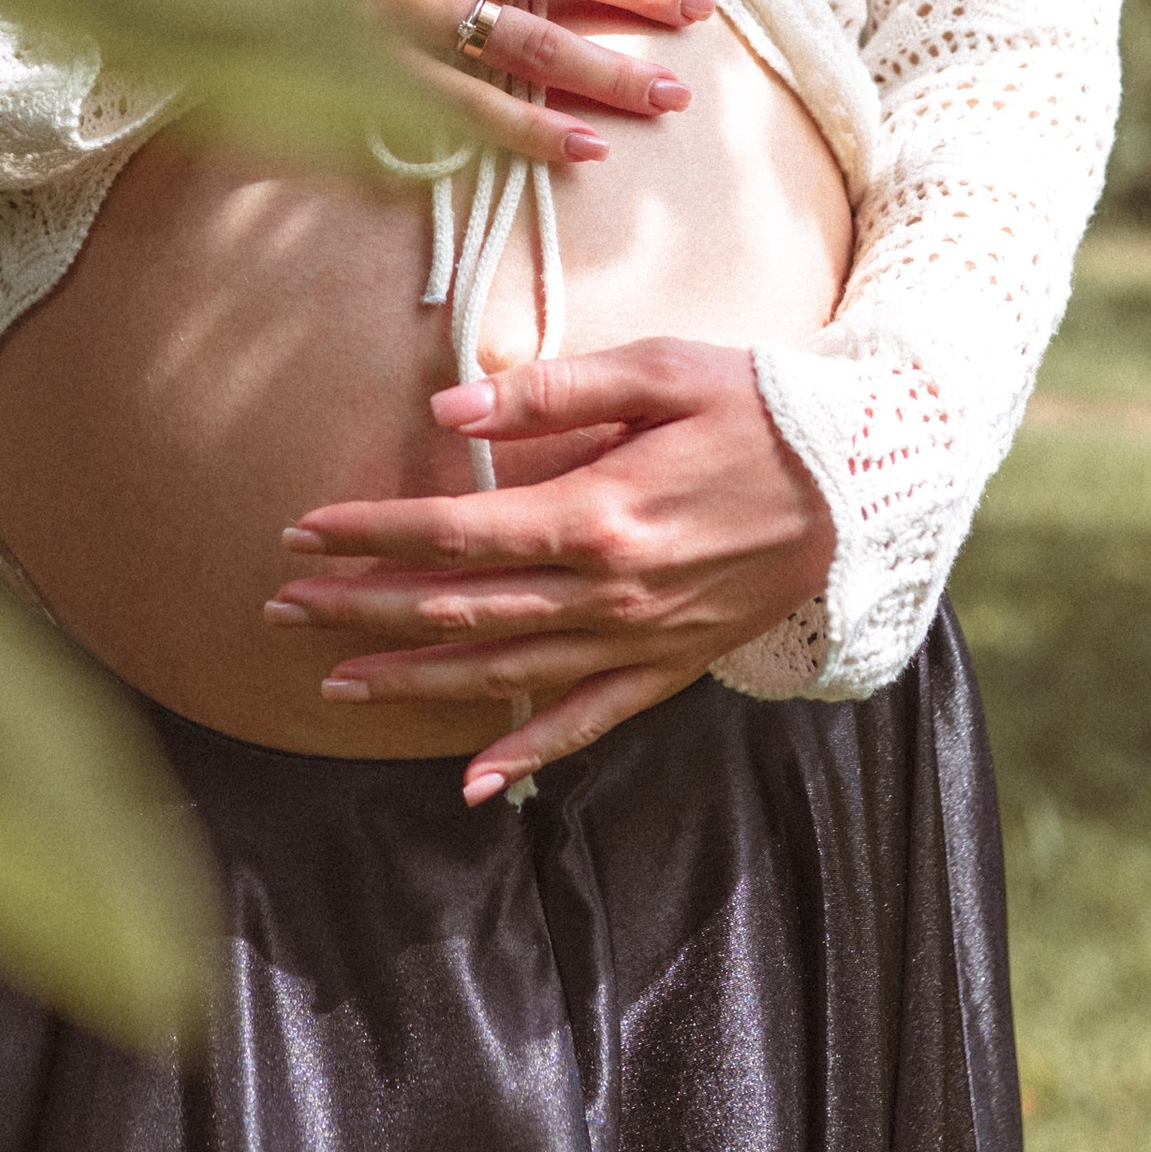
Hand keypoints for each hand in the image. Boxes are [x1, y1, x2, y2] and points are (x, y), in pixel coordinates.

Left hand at [263, 338, 837, 802]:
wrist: (868, 478)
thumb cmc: (763, 407)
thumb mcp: (662, 369)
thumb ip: (555, 389)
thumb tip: (450, 404)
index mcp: (598, 511)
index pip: (455, 531)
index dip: (371, 534)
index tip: (304, 532)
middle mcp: (609, 590)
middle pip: (459, 609)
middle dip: (361, 609)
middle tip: (282, 607)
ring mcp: (641, 638)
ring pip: (503, 672)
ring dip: (413, 679)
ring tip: (335, 680)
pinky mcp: (674, 664)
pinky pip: (590, 720)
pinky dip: (529, 751)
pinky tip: (474, 782)